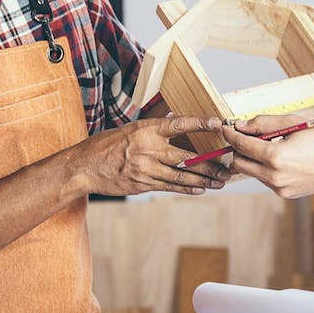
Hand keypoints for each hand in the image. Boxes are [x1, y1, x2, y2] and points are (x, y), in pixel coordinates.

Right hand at [75, 116, 232, 196]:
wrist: (85, 167)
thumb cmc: (108, 145)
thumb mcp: (130, 129)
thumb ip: (154, 128)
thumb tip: (176, 123)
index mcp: (145, 129)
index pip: (178, 124)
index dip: (200, 123)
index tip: (218, 122)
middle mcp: (148, 148)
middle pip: (186, 157)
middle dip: (210, 163)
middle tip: (228, 166)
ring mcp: (145, 169)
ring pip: (181, 175)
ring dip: (204, 179)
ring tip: (220, 181)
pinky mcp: (143, 184)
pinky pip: (170, 186)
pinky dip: (187, 188)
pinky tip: (200, 189)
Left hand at [220, 115, 313, 198]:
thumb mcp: (295, 122)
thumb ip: (264, 123)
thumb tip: (241, 125)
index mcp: (276, 157)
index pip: (241, 145)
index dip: (230, 133)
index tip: (225, 126)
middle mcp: (275, 177)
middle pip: (239, 163)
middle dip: (238, 148)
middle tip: (245, 134)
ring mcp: (280, 189)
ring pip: (252, 172)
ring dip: (253, 158)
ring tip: (270, 144)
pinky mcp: (287, 194)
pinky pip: (266, 179)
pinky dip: (266, 167)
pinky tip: (282, 156)